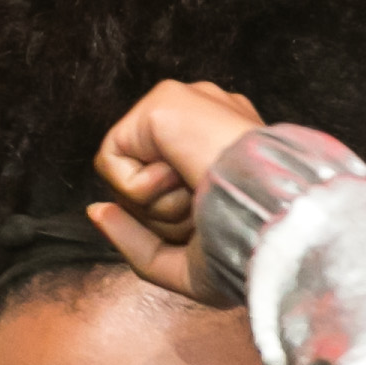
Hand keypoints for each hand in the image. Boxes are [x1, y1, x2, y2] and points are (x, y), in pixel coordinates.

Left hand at [88, 80, 267, 305]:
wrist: (271, 223)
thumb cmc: (245, 249)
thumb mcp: (182, 263)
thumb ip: (135, 241)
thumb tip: (94, 210)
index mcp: (222, 150)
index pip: (161, 194)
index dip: (173, 226)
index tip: (213, 225)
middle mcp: (204, 121)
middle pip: (140, 190)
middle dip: (162, 218)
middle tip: (206, 211)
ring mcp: (186, 106)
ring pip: (125, 179)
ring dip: (155, 206)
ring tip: (198, 194)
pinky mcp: (164, 101)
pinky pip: (110, 160)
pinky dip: (139, 187)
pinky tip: (181, 175)